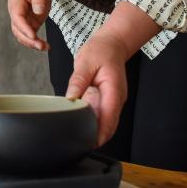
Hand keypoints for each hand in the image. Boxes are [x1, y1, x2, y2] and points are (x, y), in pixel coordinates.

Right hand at [7, 0, 52, 50]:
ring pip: (21, 36)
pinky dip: (35, 42)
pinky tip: (45, 46)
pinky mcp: (28, 24)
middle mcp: (16, 13)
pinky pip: (29, 36)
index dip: (24, 28)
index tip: (33, 36)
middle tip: (41, 46)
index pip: (17, 17)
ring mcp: (22, 20)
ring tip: (45, 47)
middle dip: (28, 39)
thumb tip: (38, 11)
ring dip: (31, 44)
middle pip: (17, 30)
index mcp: (16, 3)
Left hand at [65, 31, 128, 146]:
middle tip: (77, 144)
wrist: (111, 43)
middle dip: (96, 137)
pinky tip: (79, 123)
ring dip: (93, 131)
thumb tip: (70, 98)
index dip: (100, 134)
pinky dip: (91, 121)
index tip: (88, 144)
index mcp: (114, 91)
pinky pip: (100, 115)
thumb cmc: (102, 50)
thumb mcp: (86, 62)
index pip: (109, 119)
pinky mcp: (106, 100)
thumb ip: (78, 81)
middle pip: (108, 126)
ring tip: (76, 137)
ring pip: (105, 123)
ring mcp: (112, 101)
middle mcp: (116, 99)